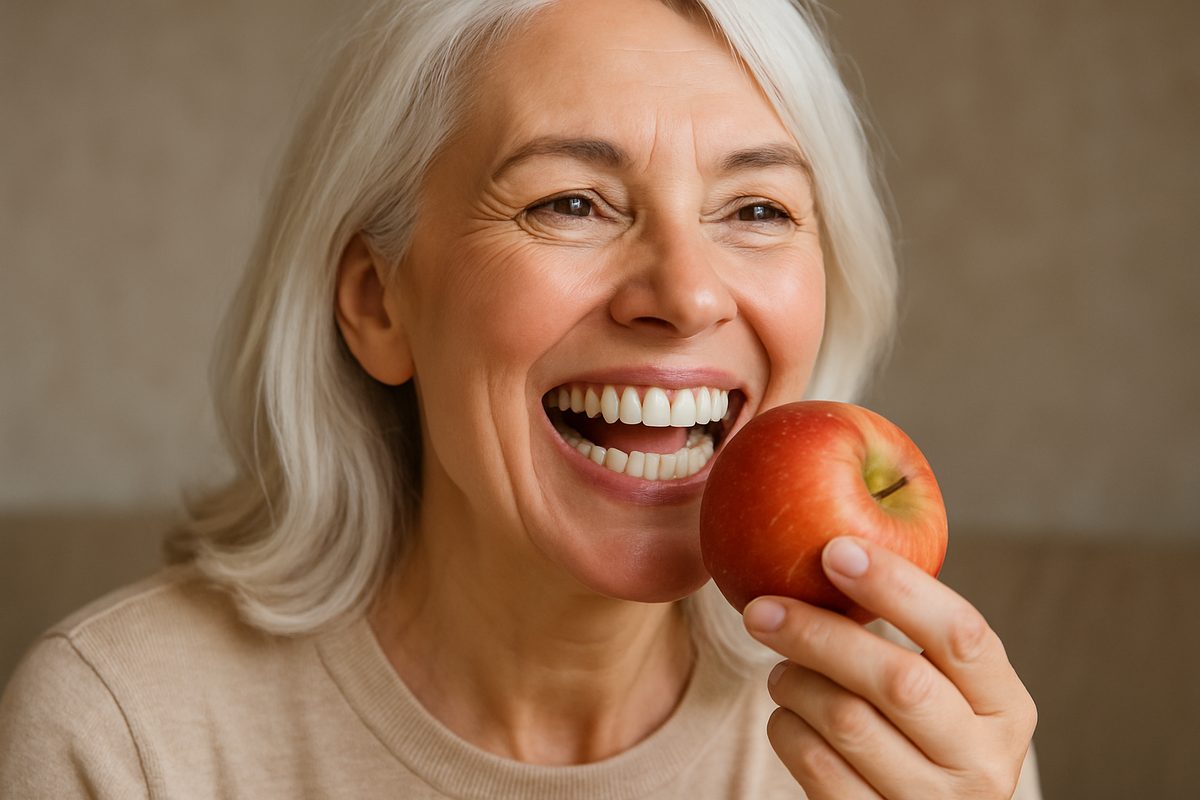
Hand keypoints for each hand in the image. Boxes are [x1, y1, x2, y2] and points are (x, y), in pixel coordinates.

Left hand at [743, 536, 1036, 798]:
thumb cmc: (919, 732)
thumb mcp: (944, 689)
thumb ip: (912, 632)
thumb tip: (833, 541)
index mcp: (1007, 706)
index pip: (961, 632)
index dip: (897, 586)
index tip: (834, 549)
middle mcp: (984, 761)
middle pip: (898, 680)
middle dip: (820, 634)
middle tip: (761, 608)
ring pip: (847, 722)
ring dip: (795, 683)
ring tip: (781, 669)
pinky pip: (816, 767)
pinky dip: (786, 729)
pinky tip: (786, 715)